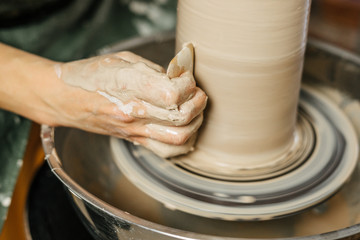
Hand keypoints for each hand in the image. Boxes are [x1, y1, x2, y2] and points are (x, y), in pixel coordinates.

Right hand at [57, 51, 206, 157]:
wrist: (66, 98)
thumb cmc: (91, 74)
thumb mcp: (123, 60)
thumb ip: (154, 70)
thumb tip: (180, 78)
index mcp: (129, 87)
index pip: (172, 95)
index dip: (187, 85)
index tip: (185, 77)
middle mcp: (133, 113)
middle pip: (181, 118)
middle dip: (198, 103)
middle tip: (196, 93)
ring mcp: (134, 130)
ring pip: (178, 140)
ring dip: (194, 125)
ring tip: (193, 111)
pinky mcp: (134, 140)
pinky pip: (166, 151)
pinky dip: (183, 143)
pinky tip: (183, 128)